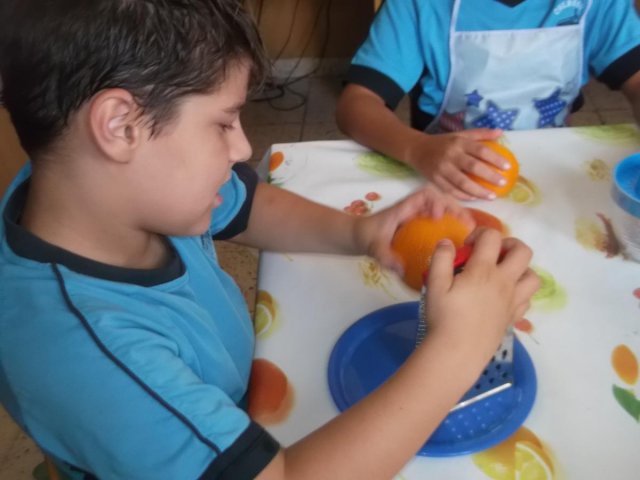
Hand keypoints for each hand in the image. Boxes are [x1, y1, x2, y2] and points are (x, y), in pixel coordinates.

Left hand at [354, 184, 473, 273]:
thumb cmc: (366, 236)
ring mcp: (419, 215)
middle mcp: (415, 208)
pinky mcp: (422, 224)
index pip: (424, 194)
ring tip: (471, 228)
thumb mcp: (373, 247)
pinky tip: (462, 239)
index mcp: (404, 207)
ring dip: (458, 214)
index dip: (435, 200)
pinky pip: (441, 220)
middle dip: (455, 207)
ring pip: (444, 207)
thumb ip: (384, 256)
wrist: (358, 236)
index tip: (437, 216)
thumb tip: (400, 269)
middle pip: (440, 198)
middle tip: (467, 223)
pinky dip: (453, 225)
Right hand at [406, 129, 512, 200]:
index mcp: (458, 142)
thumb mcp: (460, 134)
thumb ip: (480, 134)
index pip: (480, 150)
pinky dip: (464, 196)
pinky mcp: (435, 180)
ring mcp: (442, 169)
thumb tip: (501, 132)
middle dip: (489, 176)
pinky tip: (475, 198)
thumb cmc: (443, 142)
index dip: (495, 158)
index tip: (507, 167)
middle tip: (502, 183)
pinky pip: (451, 191)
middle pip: (473, 167)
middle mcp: (450, 155)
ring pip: (462, 183)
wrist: (416, 149)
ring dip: (478, 191)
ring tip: (492, 196)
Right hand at [424, 229, 539, 367]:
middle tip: (491, 255)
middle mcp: (504, 281)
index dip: (479, 234)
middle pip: (523, 251)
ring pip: (533, 275)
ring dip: (520, 269)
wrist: (458, 352)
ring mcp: (513, 300)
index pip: (492, 237)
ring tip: (502, 274)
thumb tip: (447, 242)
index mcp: (483, 270)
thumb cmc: (444, 317)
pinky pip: (528, 297)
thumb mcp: (434, 285)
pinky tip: (503, 296)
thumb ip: (441, 259)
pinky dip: (520, 291)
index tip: (466, 247)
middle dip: (508, 245)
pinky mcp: (514, 316)